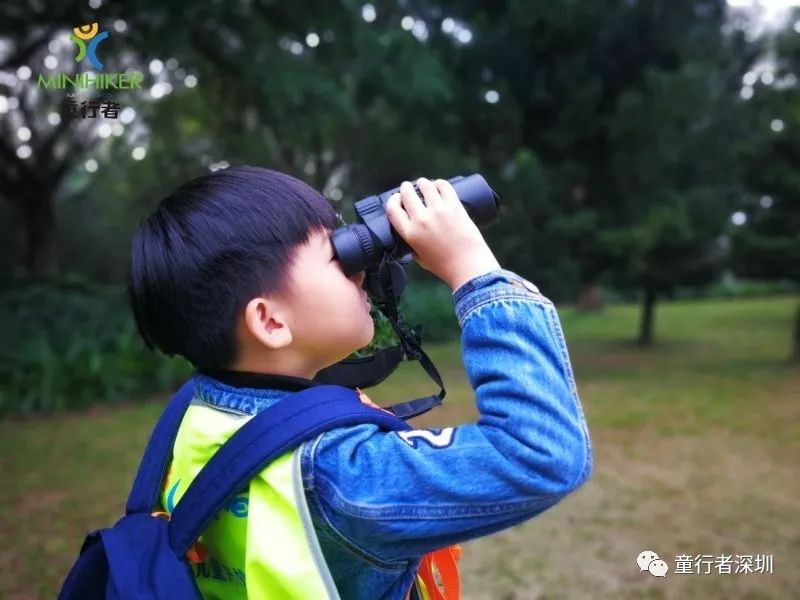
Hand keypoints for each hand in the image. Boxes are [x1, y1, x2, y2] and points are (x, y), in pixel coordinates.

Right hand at [385, 177, 500, 290]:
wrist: (468, 265)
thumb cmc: (443, 266)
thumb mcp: (419, 257)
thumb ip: (412, 245)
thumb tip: (411, 234)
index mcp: (409, 233)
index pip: (392, 209)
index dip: (393, 200)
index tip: (397, 198)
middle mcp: (421, 219)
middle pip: (407, 193)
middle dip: (406, 188)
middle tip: (409, 188)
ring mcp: (438, 210)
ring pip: (425, 185)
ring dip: (423, 183)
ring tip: (424, 184)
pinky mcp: (454, 205)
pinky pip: (444, 186)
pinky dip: (439, 183)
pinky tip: (439, 185)